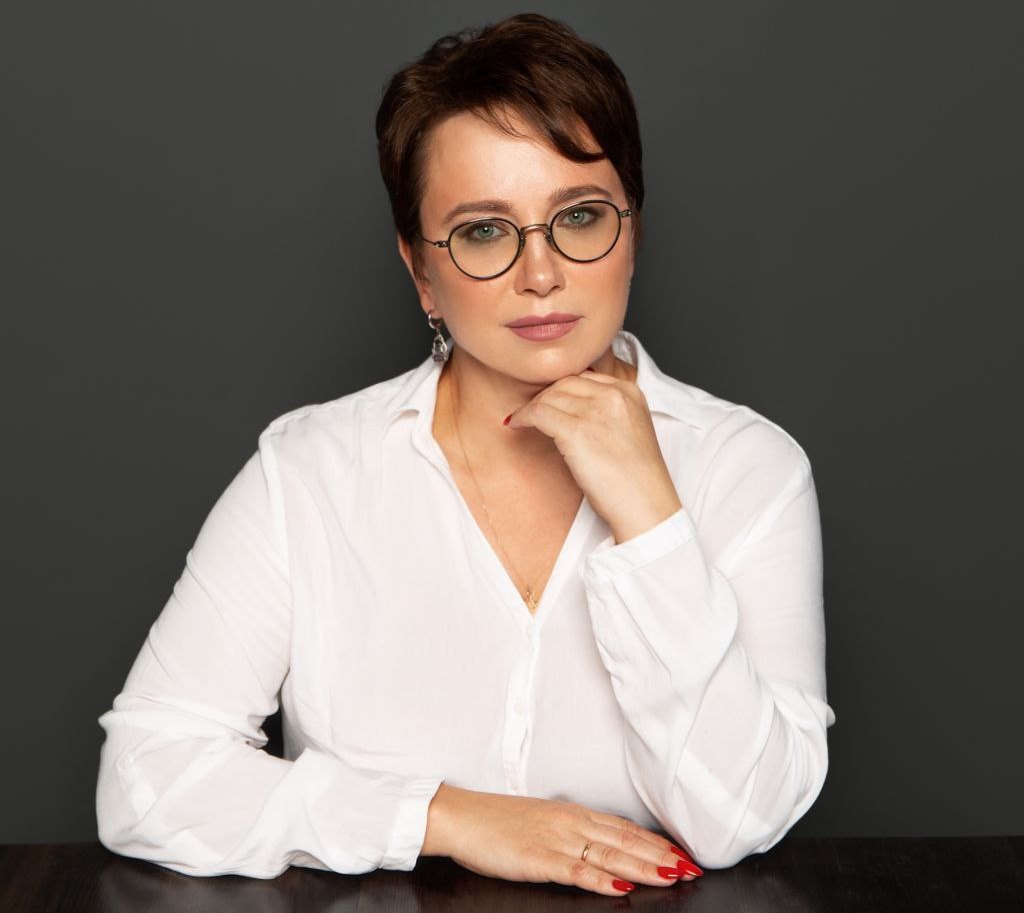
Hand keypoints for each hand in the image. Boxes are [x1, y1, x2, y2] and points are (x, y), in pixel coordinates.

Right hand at [422, 784, 702, 895]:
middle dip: (660, 855)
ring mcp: (556, 840)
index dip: (655, 841)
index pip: (624, 827)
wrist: (461, 816)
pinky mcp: (539, 859)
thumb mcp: (542, 819)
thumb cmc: (497, 820)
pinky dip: (602, 881)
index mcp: (572, 813)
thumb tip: (601, 842)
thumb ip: (572, 830)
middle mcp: (570, 823)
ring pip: (609, 855)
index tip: (680, 853)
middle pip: (625, 840)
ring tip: (670, 876)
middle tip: (690, 868)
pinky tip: (621, 889)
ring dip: (643, 866)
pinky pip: (576, 872)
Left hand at [506, 370, 681, 542]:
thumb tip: (570, 409)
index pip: (585, 377)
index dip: (561, 390)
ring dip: (532, 407)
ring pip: (550, 396)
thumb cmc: (637, 479)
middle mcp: (615, 394)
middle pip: (565, 382)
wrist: (646, 505)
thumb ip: (608, 412)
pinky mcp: (577, 430)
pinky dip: (522, 416)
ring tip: (523, 420)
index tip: (549, 402)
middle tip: (532, 413)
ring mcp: (596, 411)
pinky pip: (538, 412)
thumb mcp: (630, 431)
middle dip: (545, 396)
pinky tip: (514, 424)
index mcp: (630, 391)